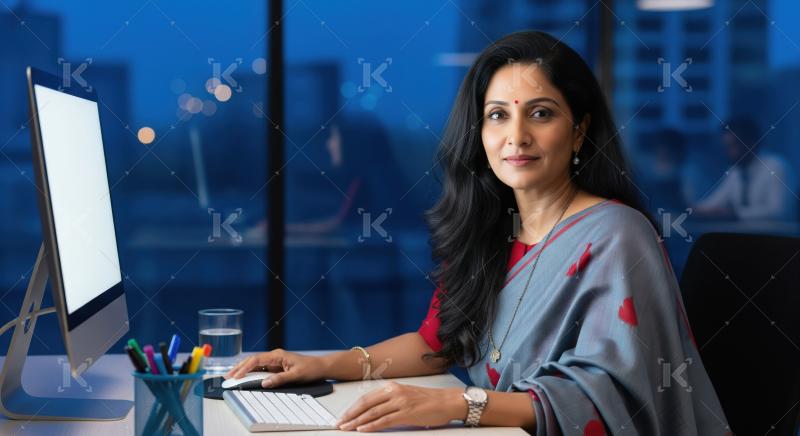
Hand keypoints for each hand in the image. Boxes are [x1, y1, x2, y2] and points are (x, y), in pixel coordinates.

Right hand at [224, 349, 326, 387]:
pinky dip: (250, 373)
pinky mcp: (275, 367)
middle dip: (239, 368)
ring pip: (254, 364)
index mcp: (278, 355)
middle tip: (227, 376)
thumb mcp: (296, 375)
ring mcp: (274, 362)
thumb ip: (280, 379)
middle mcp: (274, 357)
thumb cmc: (311, 368)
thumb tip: (264, 383)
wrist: (320, 367)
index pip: (256, 359)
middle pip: (252, 360)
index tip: (236, 376)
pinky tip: (243, 378)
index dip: (245, 368)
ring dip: (243, 370)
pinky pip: (260, 369)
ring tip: (231, 377)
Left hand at [335, 382, 465, 431]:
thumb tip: (373, 413)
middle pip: (365, 404)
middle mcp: (394, 392)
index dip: (352, 408)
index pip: (366, 398)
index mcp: (392, 387)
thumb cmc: (428, 401)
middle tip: (339, 423)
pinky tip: (362, 430)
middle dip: (350, 415)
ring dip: (356, 422)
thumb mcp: (405, 396)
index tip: (343, 416)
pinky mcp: (406, 413)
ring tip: (347, 428)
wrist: (447, 401)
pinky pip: (384, 421)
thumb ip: (390, 402)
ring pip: (372, 413)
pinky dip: (371, 426)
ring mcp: (399, 402)